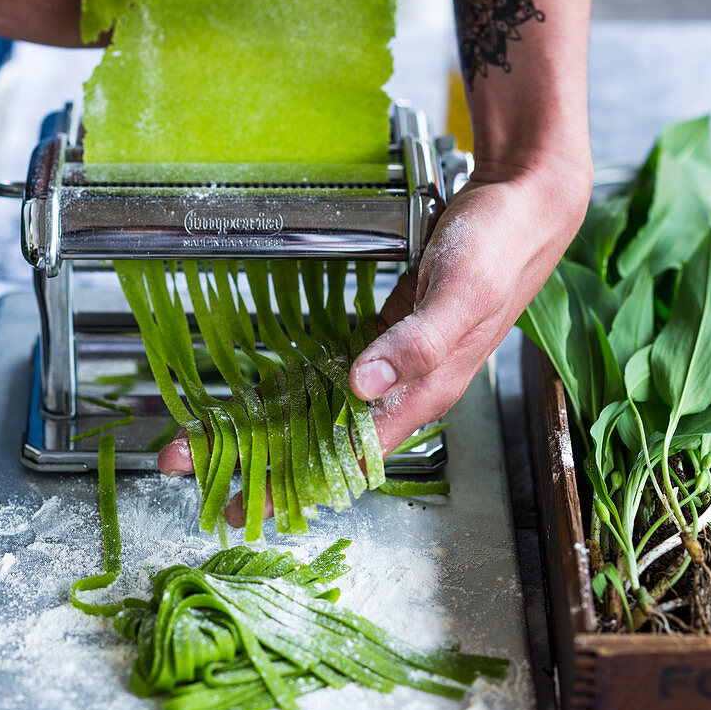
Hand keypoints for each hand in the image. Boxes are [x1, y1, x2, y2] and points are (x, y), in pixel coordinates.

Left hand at [158, 158, 590, 526]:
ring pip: (318, 409)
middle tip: (188, 466)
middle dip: (257, 457)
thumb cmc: (500, 249)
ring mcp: (391, 364)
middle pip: (320, 439)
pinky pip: (328, 371)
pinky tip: (260, 393)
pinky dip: (292, 385)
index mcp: (422, 393)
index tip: (241, 501)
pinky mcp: (383, 335)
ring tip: (208, 438)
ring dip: (265, 424)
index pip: (346, 456)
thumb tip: (362, 385)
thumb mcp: (463, 293)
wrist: (523, 209)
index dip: (291, 481)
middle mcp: (402, 390)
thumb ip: (419, 343)